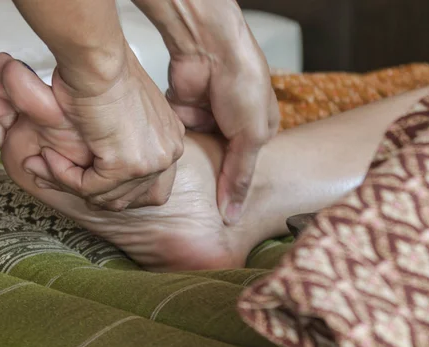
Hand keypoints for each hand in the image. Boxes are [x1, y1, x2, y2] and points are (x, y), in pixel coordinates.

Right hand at [25, 48, 185, 210]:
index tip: (82, 178)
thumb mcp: (123, 111)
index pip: (150, 187)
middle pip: (129, 196)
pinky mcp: (128, 166)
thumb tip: (102, 164)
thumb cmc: (102, 74)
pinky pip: (88, 188)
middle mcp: (170, 153)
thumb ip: (121, 140)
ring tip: (44, 163)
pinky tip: (48, 157)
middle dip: (90, 192)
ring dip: (70, 183)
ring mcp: (153, 162)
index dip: (113, 189)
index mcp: (171, 140)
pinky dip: (63, 176)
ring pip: (106, 196)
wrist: (97, 62)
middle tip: (56, 175)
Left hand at [134, 0, 279, 223]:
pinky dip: (175, 147)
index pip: (245, 170)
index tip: (220, 214)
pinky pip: (178, 140)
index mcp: (259, 131)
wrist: (209, 50)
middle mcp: (233, 127)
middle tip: (197, 207)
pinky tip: (168, 165)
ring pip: (198, 154)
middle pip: (220, 164)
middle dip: (211, 179)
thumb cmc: (243, 82)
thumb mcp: (250, 136)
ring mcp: (208, 120)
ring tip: (182, 190)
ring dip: (192, 164)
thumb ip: (240, 176)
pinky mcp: (184, 114)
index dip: (233, 189)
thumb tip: (233, 215)